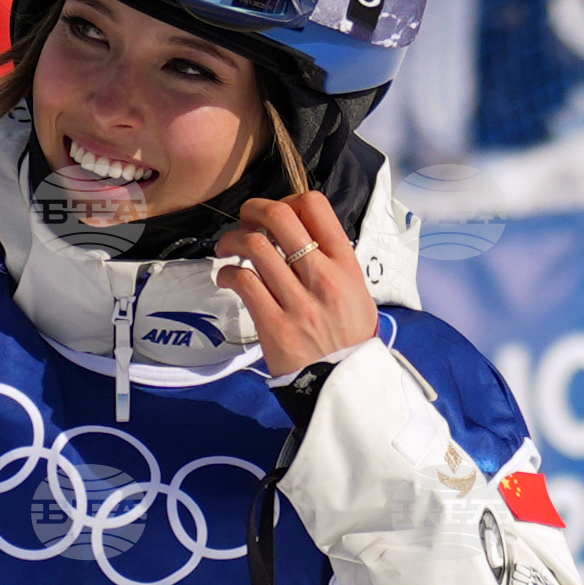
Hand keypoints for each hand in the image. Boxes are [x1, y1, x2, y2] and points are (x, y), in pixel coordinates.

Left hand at [214, 190, 375, 382]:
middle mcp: (323, 277)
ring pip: (256, 247)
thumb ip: (332, 259)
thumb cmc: (348, 336)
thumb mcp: (356, 290)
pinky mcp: (275, 326)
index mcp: (345, 264)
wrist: (344, 385)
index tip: (275, 215)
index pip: (315, 206)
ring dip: (233, 240)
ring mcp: (298, 302)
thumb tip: (298, 232)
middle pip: (280, 217)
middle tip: (244, 221)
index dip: (287, 199)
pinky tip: (227, 278)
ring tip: (227, 249)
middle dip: (253, 210)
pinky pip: (244, 283)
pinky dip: (228, 274)